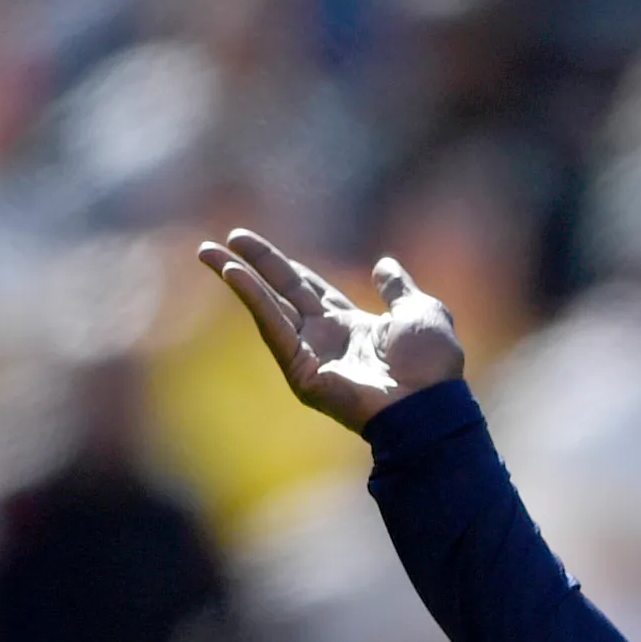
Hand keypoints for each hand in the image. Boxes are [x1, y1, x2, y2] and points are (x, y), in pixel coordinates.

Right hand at [197, 228, 466, 433]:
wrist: (429, 402)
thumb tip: (385, 264)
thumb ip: (399, 287)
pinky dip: (252, 299)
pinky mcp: (301, 372)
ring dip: (237, 277)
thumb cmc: (432, 365)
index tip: (255, 247)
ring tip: (208, 252)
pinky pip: (272, 327)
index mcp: (352, 325)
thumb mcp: (421, 311)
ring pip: (268, 306)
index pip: (310, 289)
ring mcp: (311, 355)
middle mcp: (326, 338)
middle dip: (253, 265)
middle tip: (224, 239)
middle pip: (282, 292)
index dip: (285, 267)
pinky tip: (233, 274)